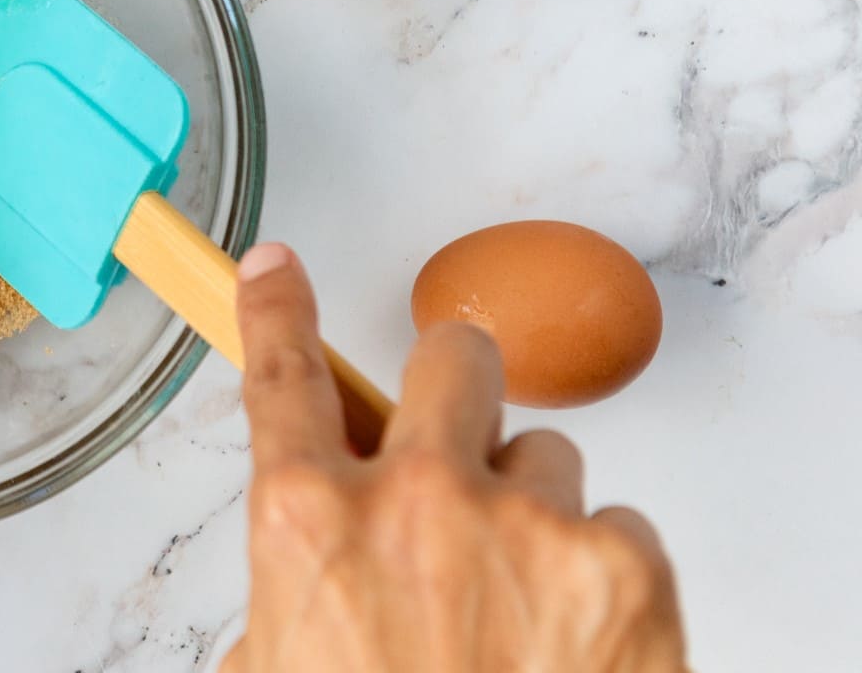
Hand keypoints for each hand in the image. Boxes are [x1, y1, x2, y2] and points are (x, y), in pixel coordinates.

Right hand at [225, 244, 688, 672]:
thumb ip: (292, 587)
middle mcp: (414, 499)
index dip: (277, 305)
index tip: (278, 268)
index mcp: (308, 522)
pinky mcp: (625, 563)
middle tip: (455, 445)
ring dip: (531, 507)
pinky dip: (601, 573)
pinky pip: (620, 524)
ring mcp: (527, 524)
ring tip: (520, 604)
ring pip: (545, 453)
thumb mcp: (279, 666)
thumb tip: (316, 561)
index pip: (283, 372)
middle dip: (453, 390)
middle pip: (448, 359)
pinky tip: (575, 641)